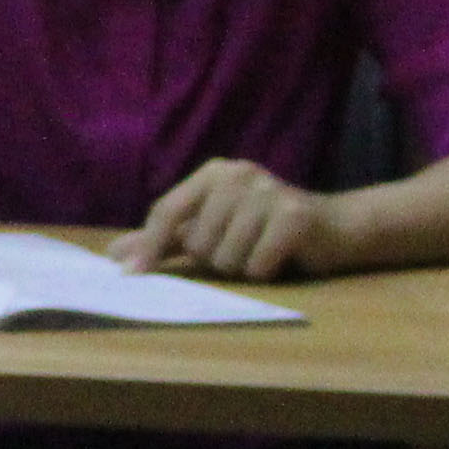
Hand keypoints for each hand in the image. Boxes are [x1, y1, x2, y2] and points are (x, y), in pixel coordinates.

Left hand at [112, 158, 330, 280]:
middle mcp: (238, 174)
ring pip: (226, 257)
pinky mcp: (295, 214)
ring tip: (261, 250)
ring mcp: (269, 191)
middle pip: (197, 242)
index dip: (148, 246)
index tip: (130, 275)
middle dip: (214, 259)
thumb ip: (164, 240)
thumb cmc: (263, 230)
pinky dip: (265, 271)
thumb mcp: (211, 229)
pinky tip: (280, 256)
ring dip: (241, 267)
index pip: (166, 211)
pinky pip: (257, 265)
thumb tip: (114, 255)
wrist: (335, 227)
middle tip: (241, 248)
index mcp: (213, 173)